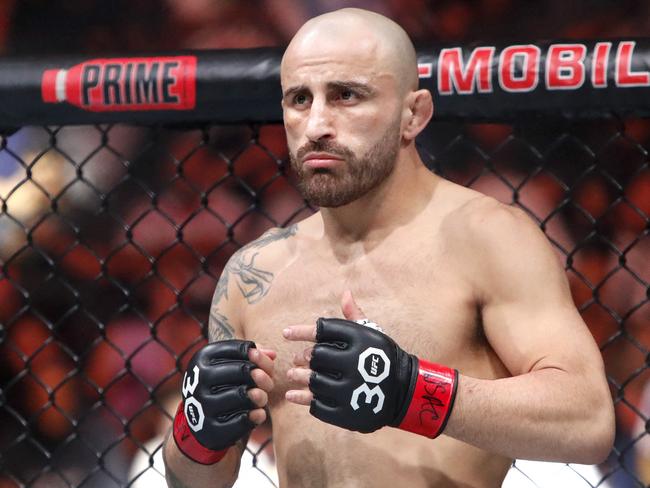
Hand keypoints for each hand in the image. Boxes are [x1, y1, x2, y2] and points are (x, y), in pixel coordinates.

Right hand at [173, 340, 275, 463]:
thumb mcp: (231, 363)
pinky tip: (259, 414)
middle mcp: (199, 379)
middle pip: (241, 370)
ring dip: (260, 396)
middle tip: (269, 383)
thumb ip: (254, 354)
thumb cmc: (222, 383)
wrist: (199, 417)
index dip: (259, 356)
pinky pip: (240, 421)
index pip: (239, 349)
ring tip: (263, 397)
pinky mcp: (211, 428)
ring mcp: (202, 405)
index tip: (264, 366)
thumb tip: (272, 355)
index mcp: (203, 358)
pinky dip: (255, 416)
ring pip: (241, 395)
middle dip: (261, 376)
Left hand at [283, 290, 457, 437]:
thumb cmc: (383, 358)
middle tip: (295, 360)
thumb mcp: (373, 334)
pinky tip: (294, 395)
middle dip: (303, 358)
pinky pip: (318, 405)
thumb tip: (345, 293)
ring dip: (299, 378)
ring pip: (314, 381)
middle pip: (316, 357)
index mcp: (360, 340)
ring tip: (292, 376)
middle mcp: (355, 363)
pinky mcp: (348, 412)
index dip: (301, 331)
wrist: (405, 392)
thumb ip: (355, 316)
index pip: (323, 330)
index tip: (286, 333)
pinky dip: (304, 399)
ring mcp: (351, 390)